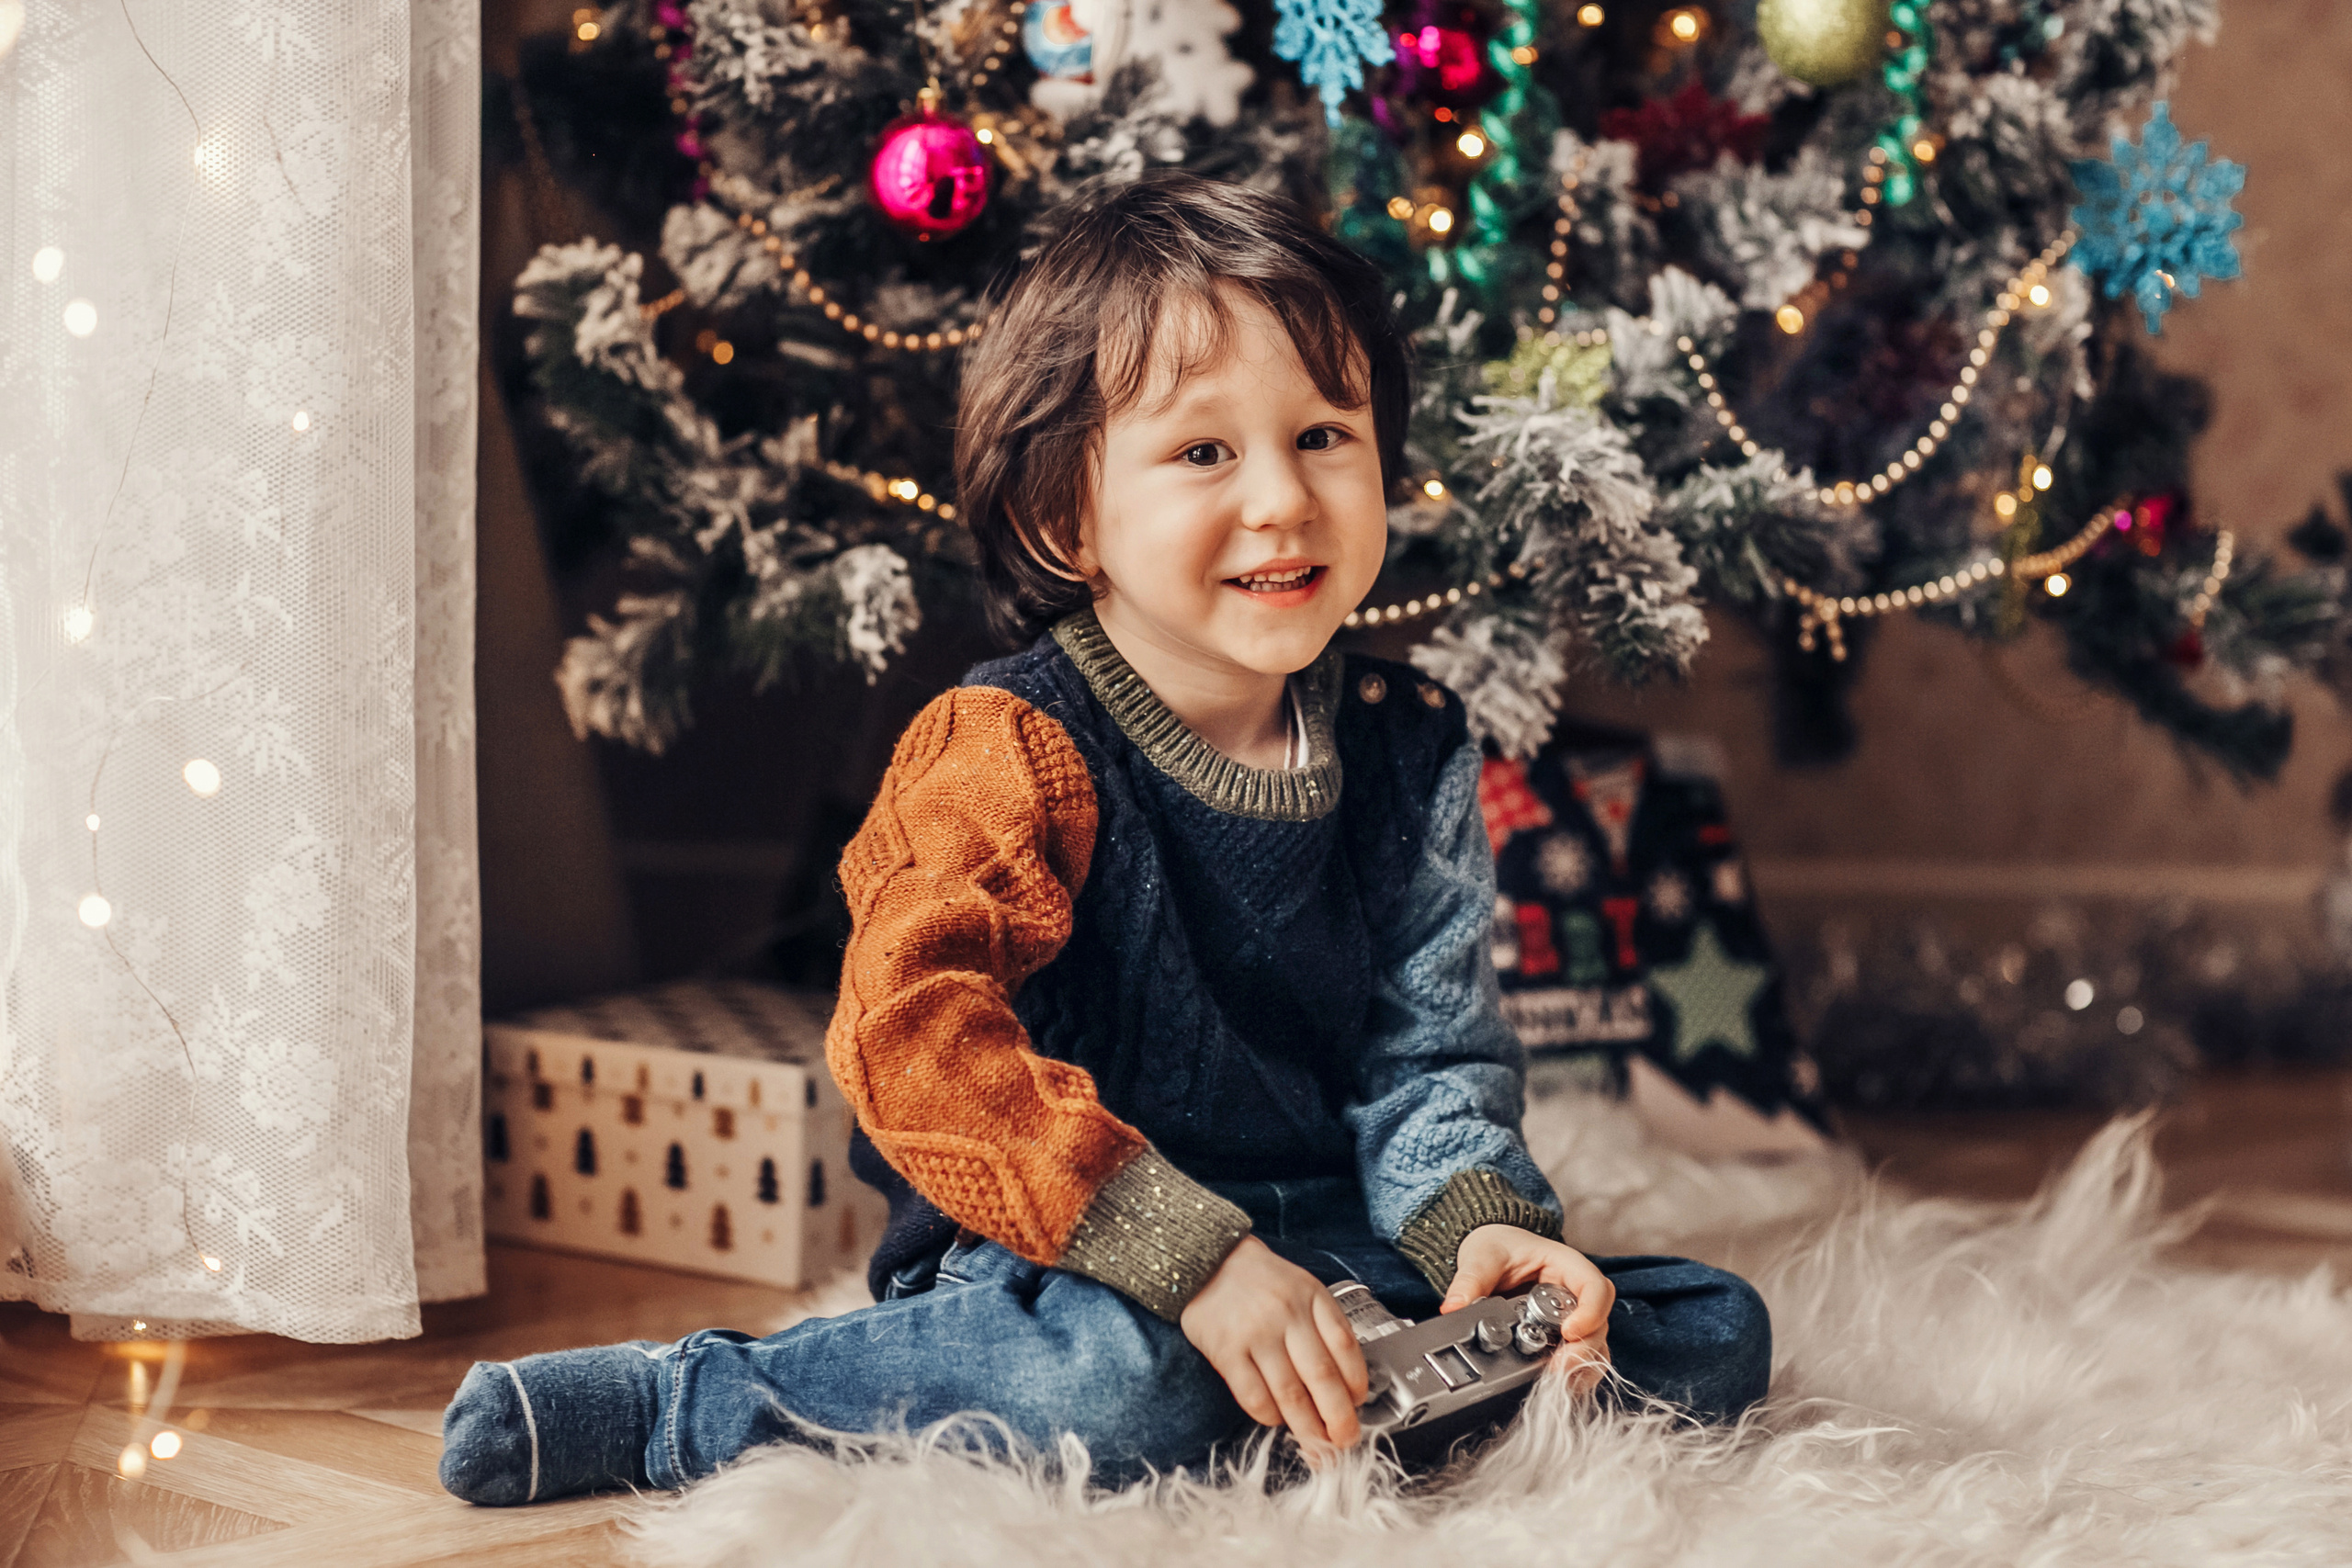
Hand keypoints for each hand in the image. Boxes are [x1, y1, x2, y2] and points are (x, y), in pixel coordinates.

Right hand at [1179, 1235, 1369, 1458]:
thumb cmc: (1261, 1281)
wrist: (1207, 1260)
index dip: (1356, 1382)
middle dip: (1338, 1418)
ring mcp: (1255, 1334)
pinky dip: (1269, 1416)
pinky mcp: (1226, 1351)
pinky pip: (1253, 1395)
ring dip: (1308, 1428)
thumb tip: (1346, 1383)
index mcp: (1311, 1297)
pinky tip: (1277, 1421)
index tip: (1358, 1404)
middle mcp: (1287, 1314)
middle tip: (1345, 1442)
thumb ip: (1323, 1325)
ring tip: (1318, 1450)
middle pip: (1322, 1376)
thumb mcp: (1302, 1287)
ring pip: (1290, 1393)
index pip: (1344, 1346)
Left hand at [1442, 1224, 1614, 1394]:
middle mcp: (1576, 1293)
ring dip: (1579, 1367)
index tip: (1569, 1332)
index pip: (1596, 1287)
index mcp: (1566, 1265)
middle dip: (1581, 1351)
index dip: (1590, 1313)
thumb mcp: (1482, 1257)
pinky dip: (1571, 1375)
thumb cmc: (1497, 1246)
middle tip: (1556, 1369)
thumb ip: (1470, 1281)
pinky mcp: (1563, 1337)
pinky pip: (1579, 1359)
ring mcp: (1573, 1317)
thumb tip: (1453, 1307)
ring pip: (1593, 1346)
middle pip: (1597, 1324)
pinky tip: (1551, 1384)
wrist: (1491, 1251)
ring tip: (1552, 1381)